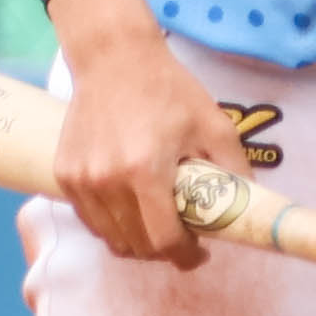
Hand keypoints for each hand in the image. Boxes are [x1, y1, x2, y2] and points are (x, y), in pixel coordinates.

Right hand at [41, 0, 258, 271]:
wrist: (114, 58)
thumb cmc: (169, 90)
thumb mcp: (215, 125)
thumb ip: (235, 170)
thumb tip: (250, 207)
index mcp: (145, 171)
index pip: (164, 241)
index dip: (186, 257)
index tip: (201, 253)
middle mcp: (107, 181)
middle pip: (137, 246)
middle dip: (164, 251)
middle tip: (183, 238)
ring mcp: (81, 180)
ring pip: (111, 238)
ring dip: (137, 242)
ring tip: (157, 225)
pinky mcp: (64, 175)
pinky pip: (90, 220)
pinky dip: (112, 225)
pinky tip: (131, 210)